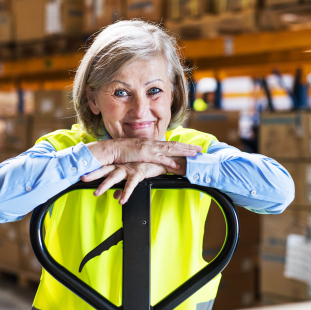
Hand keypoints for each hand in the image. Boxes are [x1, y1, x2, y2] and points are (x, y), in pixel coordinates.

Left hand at [82, 162, 174, 204]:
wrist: (162, 160)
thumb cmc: (147, 167)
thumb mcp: (132, 179)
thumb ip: (122, 189)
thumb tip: (116, 197)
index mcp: (118, 166)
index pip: (102, 168)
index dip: (92, 170)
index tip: (81, 174)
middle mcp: (121, 166)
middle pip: (104, 170)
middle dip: (93, 174)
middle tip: (82, 178)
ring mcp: (129, 168)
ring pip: (114, 177)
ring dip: (104, 185)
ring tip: (96, 193)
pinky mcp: (138, 172)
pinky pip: (130, 185)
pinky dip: (125, 193)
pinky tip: (121, 200)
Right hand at [86, 138, 200, 170]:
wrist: (110, 149)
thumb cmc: (121, 152)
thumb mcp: (136, 152)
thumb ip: (145, 154)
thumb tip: (151, 159)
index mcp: (151, 143)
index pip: (169, 144)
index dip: (182, 146)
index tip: (192, 148)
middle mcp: (152, 143)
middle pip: (174, 145)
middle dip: (188, 148)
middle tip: (200, 149)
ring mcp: (149, 148)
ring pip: (170, 150)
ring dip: (184, 152)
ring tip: (195, 155)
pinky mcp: (144, 154)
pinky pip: (159, 159)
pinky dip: (170, 162)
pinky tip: (178, 166)